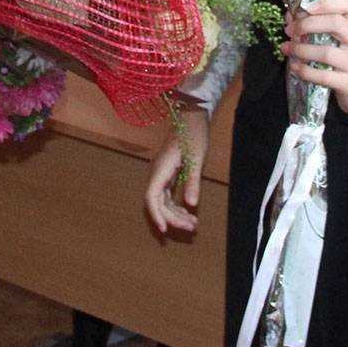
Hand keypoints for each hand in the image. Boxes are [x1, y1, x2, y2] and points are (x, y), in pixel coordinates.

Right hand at [145, 104, 207, 235]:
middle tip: (191, 227)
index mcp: (160, 168)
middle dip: (173, 217)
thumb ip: (193, 182)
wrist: (191, 116)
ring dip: (175, 213)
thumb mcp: (196, 159)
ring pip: (163, 200)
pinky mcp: (167, 173)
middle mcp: (156, 172)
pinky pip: (167, 194)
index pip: (151, 197)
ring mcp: (161, 173)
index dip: (156, 214)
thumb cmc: (193, 134)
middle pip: (158, 202)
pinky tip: (188, 212)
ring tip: (193, 224)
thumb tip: (191, 205)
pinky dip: (176, 205)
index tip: (164, 230)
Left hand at [282, 0, 347, 117]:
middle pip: (336, 23)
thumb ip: (318, 24)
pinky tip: (294, 67)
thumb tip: (290, 17)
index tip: (306, 7)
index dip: (327, 2)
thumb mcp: (340, 38)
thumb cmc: (346, 57)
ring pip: (327, 52)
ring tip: (286, 48)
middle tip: (290, 30)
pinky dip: (304, 71)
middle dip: (307, 24)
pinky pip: (323, 76)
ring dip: (301, 49)